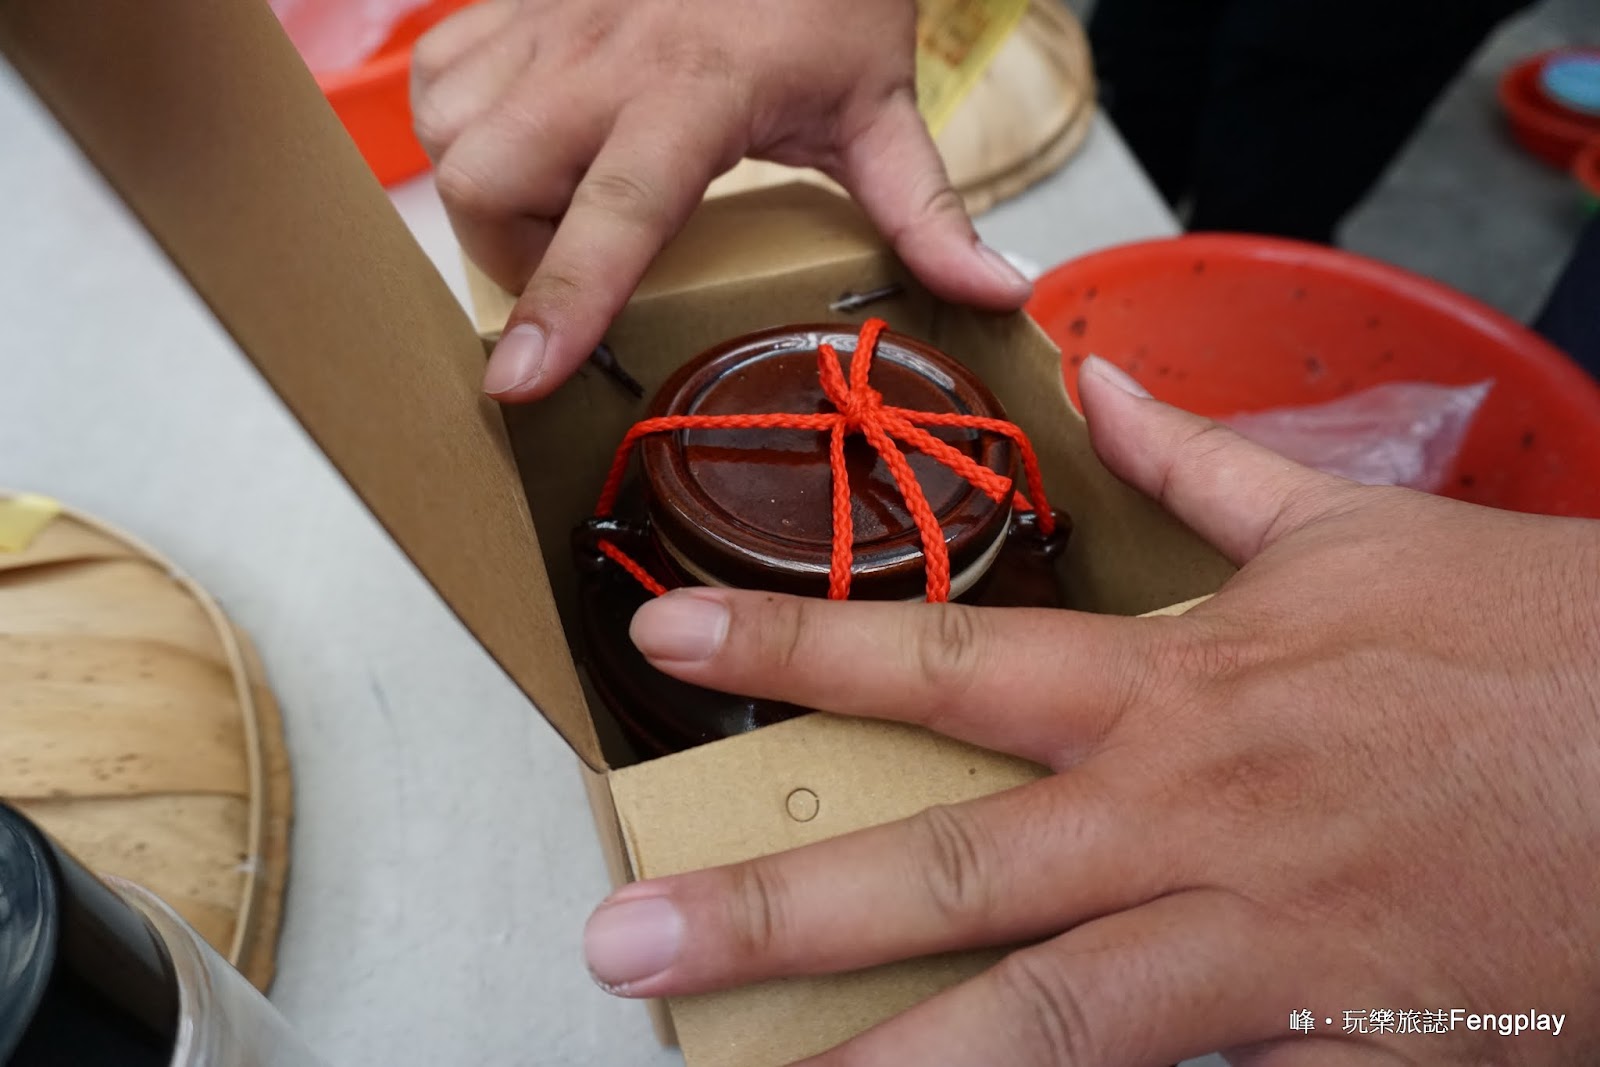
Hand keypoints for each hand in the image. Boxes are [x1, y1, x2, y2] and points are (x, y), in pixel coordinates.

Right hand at [411, 0, 1031, 400]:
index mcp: (696, 92)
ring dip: (489, 195)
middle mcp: (601, 56)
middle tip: (581, 261)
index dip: (565, 301)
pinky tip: (530, 140)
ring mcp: (546, 21)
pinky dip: (464, 129)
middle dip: (514, 255)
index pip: (618, 210)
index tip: (520, 381)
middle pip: (488, 183)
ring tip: (561, 201)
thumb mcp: (882, 106)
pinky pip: (437, 82)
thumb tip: (996, 289)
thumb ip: (925, 209)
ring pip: (448, 136)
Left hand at [586, 356, 1599, 1065]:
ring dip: (897, 1065)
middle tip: (627, 940)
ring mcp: (1257, 946)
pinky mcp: (1333, 1047)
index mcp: (1180, 686)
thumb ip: (1210, 464)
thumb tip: (1104, 386)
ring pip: (1047, 1023)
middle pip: (951, 869)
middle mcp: (1187, 818)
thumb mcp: (1360, 529)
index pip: (945, 661)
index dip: (793, 651)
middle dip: (778, 906)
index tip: (664, 641)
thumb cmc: (1533, 641)